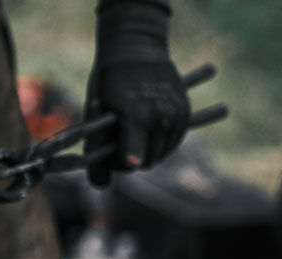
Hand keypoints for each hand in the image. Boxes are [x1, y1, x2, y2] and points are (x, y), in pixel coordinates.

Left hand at [85, 0, 189, 186]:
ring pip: (161, 154)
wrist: (135, 49)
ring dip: (145, 152)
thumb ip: (96, 147)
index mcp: (137, 116)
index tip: (110, 157)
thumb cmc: (109, 81)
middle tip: (115, 143)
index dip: (117, 164)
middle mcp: (162, 117)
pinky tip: (144, 129)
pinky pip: (172, 142)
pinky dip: (159, 142)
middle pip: (146, 162)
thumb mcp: (96, 111)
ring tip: (129, 132)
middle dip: (129, 160)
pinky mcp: (185, 113)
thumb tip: (100, 185)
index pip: (132, 161)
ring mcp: (177, 115)